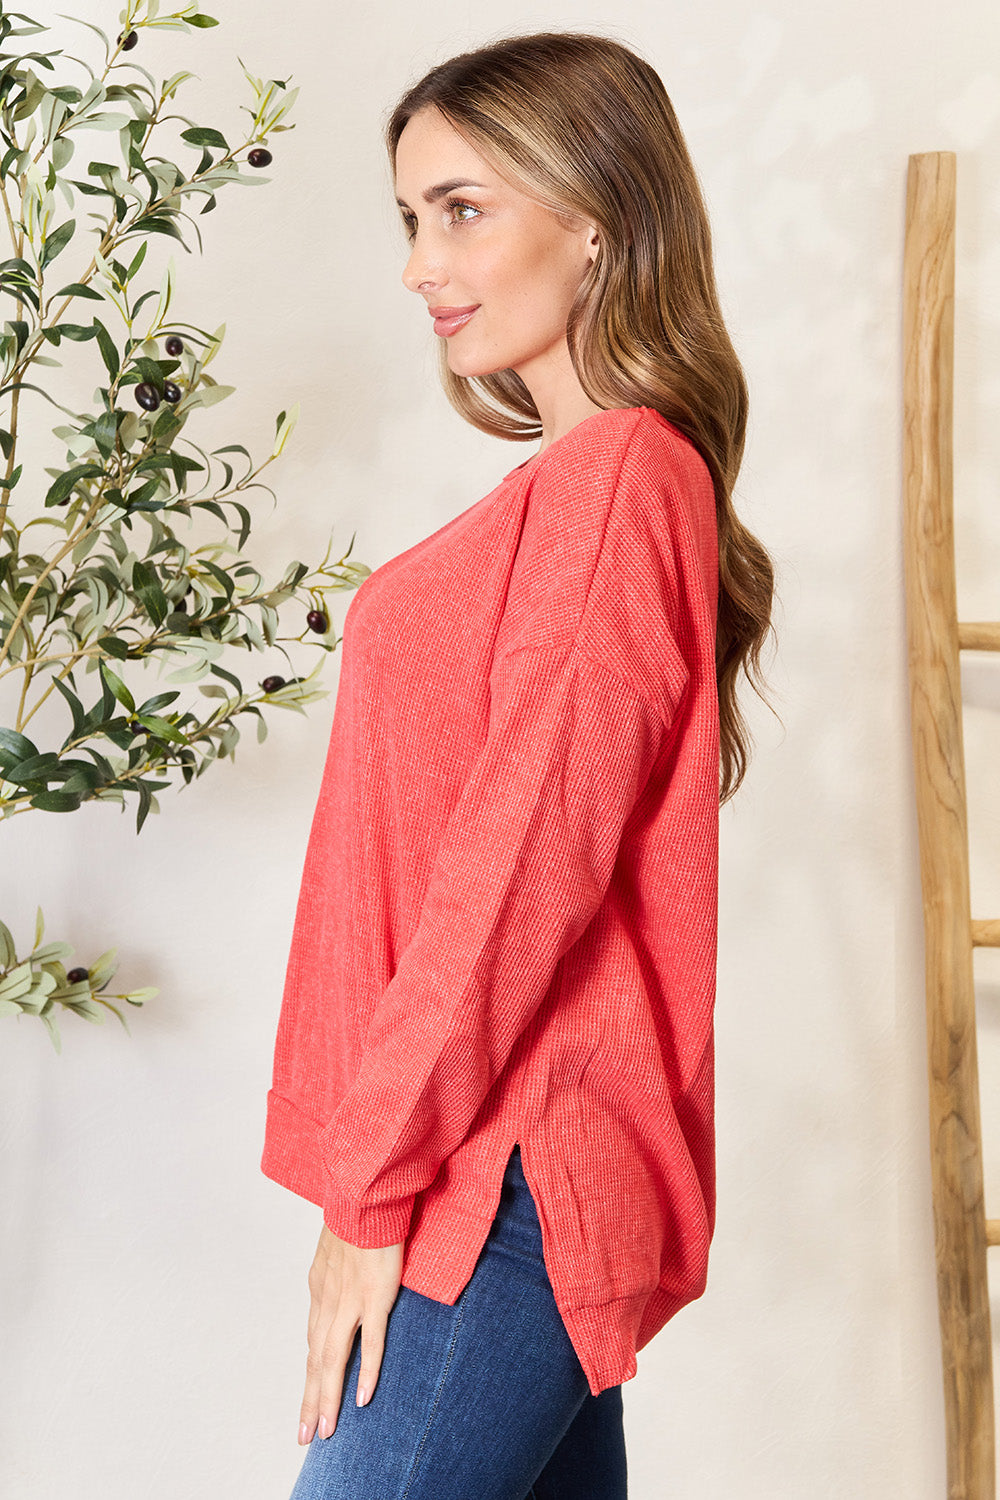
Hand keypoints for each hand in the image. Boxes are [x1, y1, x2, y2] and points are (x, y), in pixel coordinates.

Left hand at [298, 1222, 404, 1444]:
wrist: (364, 1188)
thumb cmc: (358, 1211)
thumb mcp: (339, 1245)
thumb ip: (339, 1269)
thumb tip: (344, 1280)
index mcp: (320, 1287)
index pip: (313, 1341)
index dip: (311, 1375)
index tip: (308, 1402)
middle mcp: (328, 1299)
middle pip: (316, 1359)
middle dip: (310, 1399)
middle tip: (305, 1436)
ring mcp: (350, 1299)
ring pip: (334, 1358)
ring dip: (327, 1397)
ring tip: (325, 1429)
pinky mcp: (375, 1295)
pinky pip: (370, 1341)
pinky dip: (366, 1371)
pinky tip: (363, 1398)